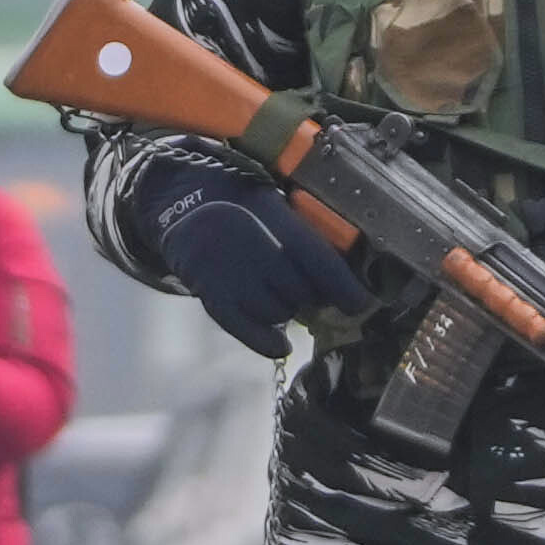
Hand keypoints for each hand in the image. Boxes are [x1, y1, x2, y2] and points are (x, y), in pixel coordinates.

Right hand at [149, 179, 359, 360]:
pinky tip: (281, 345)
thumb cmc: (241, 202)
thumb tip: (345, 276)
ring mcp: (227, 271)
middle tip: (310, 288)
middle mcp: (250, 244)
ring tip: (279, 292)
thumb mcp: (276, 201)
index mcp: (272, 214)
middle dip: (313, 295)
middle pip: (300, 291)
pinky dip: (266, 342)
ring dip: (288, 310)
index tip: (363, 304)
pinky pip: (244, 329)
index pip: (317, 258)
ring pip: (277, 313)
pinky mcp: (209, 293)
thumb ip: (304, 233)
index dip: (344, 287)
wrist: (182, 200)